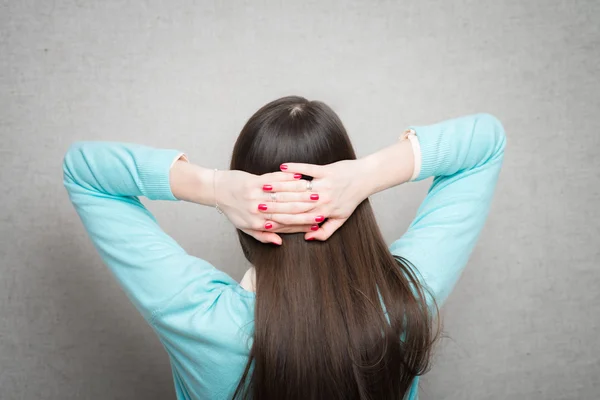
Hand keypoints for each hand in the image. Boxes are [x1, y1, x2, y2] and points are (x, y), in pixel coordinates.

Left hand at [216, 169, 321, 243]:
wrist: (217, 190)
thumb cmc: (233, 210)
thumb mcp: (246, 228)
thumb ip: (263, 236)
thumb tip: (280, 242)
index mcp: (259, 223)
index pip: (286, 224)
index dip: (302, 224)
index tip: (317, 223)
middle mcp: (259, 210)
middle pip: (288, 210)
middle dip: (308, 209)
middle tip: (323, 207)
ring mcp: (257, 195)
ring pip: (284, 195)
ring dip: (302, 193)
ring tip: (316, 192)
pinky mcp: (254, 181)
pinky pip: (275, 180)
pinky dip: (288, 178)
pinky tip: (300, 177)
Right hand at [256, 159, 370, 240]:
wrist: (365, 179)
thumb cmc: (351, 199)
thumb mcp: (341, 219)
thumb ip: (326, 232)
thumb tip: (309, 237)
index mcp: (323, 213)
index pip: (298, 219)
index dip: (280, 219)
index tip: (265, 219)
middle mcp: (322, 200)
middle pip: (294, 204)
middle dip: (275, 203)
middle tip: (257, 201)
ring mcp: (324, 185)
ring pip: (298, 188)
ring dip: (280, 185)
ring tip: (265, 185)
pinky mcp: (326, 170)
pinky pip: (307, 169)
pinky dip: (294, 168)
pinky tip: (282, 166)